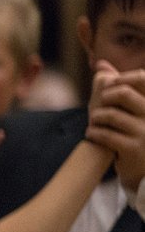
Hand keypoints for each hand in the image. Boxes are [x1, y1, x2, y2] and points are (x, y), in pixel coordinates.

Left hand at [86, 62, 144, 191]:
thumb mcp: (128, 108)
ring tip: (93, 122)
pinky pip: (106, 134)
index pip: (143, 78)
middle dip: (104, 97)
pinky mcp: (134, 148)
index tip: (109, 84)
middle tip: (97, 106)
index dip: (122, 77)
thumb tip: (100, 64)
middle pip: (124, 93)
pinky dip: (93, 132)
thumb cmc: (131, 131)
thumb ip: (117, 84)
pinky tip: (91, 134)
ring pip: (111, 114)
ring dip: (96, 117)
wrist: (141, 168)